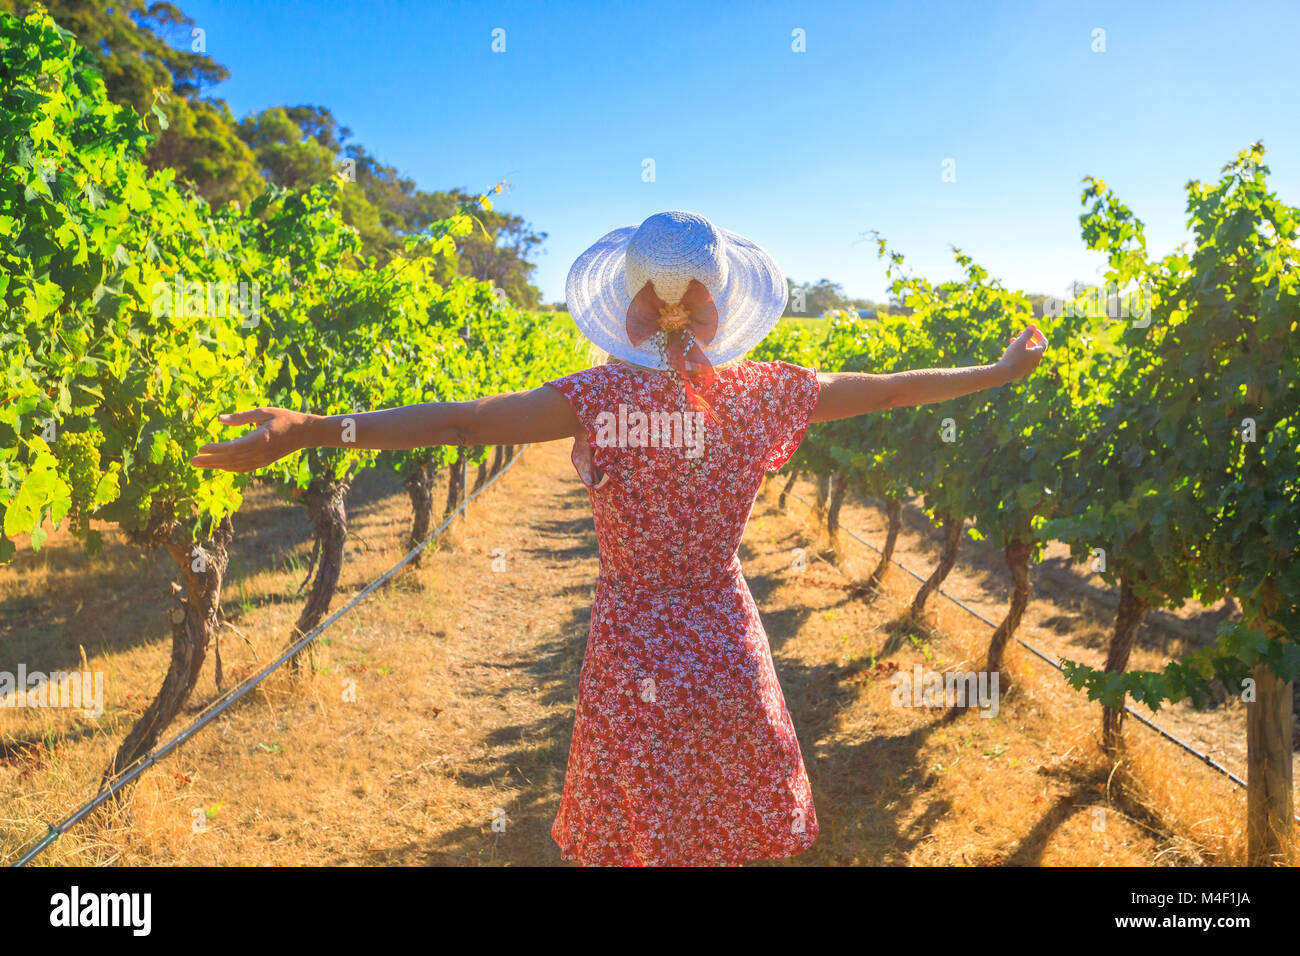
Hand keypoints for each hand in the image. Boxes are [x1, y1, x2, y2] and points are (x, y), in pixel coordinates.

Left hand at [190, 407, 313, 472]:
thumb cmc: (285, 418)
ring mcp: (262, 460)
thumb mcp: (263, 412)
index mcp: (259, 440)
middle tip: (192, 461)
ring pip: (235, 466)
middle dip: (210, 461)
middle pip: (230, 460)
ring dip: (216, 466)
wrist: (305, 433)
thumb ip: (241, 417)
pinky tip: (220, 466)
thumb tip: (220, 419)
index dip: (215, 450)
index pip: (232, 448)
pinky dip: (230, 468)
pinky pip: (244, 468)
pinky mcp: (264, 462)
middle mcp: (260, 453)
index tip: (201, 448)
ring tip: (200, 465)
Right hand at [997, 324, 1047, 383]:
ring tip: (1012, 340)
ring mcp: (1030, 367)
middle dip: (1028, 339)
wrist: (1004, 373)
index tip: (1031, 330)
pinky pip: (1023, 359)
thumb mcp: (1020, 342)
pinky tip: (1010, 350)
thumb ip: (1028, 333)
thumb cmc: (1013, 356)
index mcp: (1038, 353)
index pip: (1043, 342)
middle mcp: (1036, 361)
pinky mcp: (1023, 371)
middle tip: (1019, 334)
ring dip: (1022, 345)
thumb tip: (1034, 325)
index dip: (1038, 334)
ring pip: (1028, 353)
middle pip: (1036, 347)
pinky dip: (1019, 352)